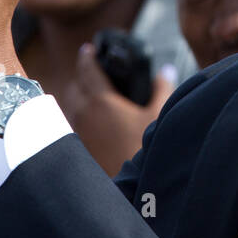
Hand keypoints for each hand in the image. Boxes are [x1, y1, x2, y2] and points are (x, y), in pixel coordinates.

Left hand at [62, 44, 175, 176]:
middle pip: (75, 86)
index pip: (87, 69)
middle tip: (93, 71)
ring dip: (80, 96)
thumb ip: (162, 89)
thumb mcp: (158, 115)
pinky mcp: (79, 147)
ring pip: (72, 105)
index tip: (88, 49)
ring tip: (94, 95)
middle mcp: (84, 114)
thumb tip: (165, 71)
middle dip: (82, 76)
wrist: (131, 188)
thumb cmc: (144, 149)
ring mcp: (79, 131)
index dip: (88, 56)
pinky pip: (75, 123)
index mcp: (101, 101)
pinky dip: (81, 115)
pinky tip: (96, 121)